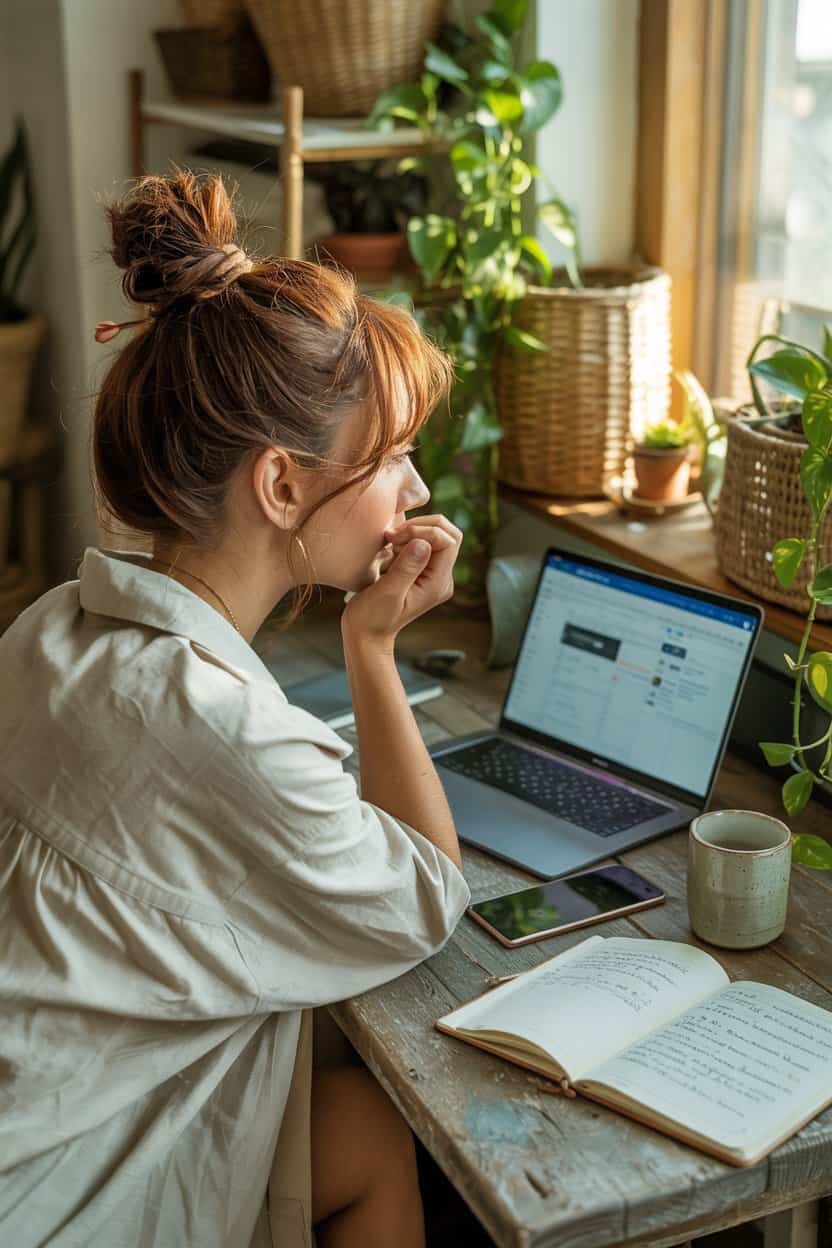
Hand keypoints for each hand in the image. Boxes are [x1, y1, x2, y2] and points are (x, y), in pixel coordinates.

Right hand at [341, 514, 462, 648]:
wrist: (366, 635)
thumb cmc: (372, 618)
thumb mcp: (387, 592)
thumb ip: (406, 568)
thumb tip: (424, 543)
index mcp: (438, 583)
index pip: (448, 540)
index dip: (423, 531)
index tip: (395, 538)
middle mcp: (441, 578)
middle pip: (446, 533)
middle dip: (419, 527)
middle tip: (392, 537)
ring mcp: (432, 574)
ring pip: (433, 535)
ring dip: (409, 532)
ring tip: (387, 546)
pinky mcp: (420, 570)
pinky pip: (420, 543)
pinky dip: (404, 539)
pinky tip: (388, 552)